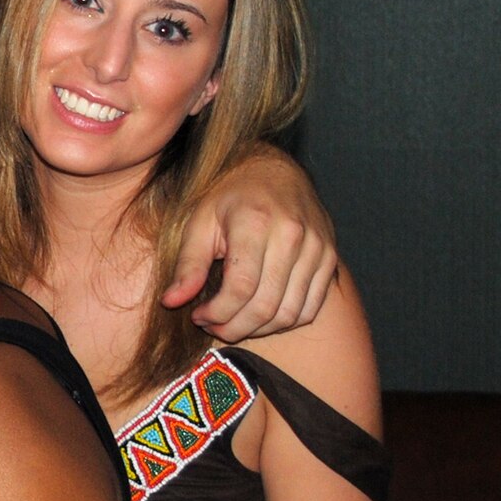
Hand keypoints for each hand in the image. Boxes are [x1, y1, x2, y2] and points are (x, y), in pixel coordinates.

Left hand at [165, 147, 336, 340]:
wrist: (275, 171)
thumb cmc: (231, 197)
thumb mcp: (200, 221)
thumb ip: (188, 264)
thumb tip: (171, 302)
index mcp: (255, 222)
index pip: (240, 288)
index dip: (216, 312)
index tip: (198, 316)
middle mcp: (292, 235)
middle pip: (265, 305)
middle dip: (233, 326)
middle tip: (212, 325)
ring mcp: (316, 248)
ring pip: (289, 313)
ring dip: (257, 329)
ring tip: (232, 322)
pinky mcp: (329, 258)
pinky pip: (309, 307)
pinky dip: (283, 322)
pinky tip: (259, 316)